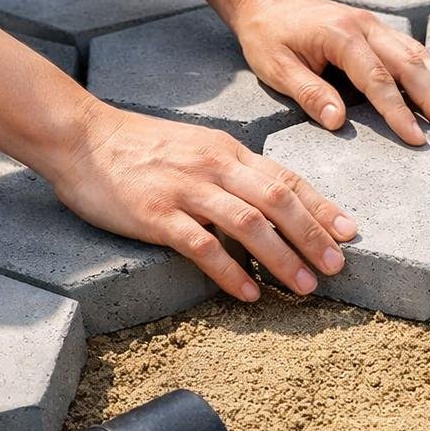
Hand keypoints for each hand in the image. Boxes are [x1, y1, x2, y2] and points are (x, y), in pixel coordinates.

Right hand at [51, 103, 357, 299]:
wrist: (80, 136)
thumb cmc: (138, 146)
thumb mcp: (196, 147)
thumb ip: (231, 171)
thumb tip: (268, 200)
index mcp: (229, 151)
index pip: (286, 179)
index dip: (321, 207)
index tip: (349, 232)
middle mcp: (215, 167)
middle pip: (279, 201)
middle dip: (314, 236)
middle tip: (337, 267)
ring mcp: (187, 190)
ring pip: (249, 224)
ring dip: (282, 258)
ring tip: (304, 286)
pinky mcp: (157, 214)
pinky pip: (203, 246)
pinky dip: (231, 272)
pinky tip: (249, 294)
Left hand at [231, 0, 429, 145]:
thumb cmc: (267, 36)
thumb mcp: (276, 68)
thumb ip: (308, 92)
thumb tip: (338, 122)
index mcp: (340, 35)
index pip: (377, 79)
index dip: (399, 111)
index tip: (417, 139)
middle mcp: (365, 26)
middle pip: (409, 65)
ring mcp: (374, 25)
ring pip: (417, 54)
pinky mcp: (377, 29)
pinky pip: (412, 48)